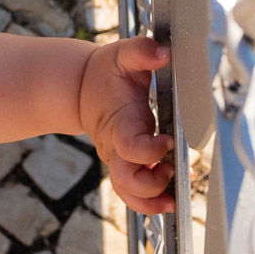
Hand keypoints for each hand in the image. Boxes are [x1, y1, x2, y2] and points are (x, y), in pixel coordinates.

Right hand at [79, 35, 175, 213]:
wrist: (79, 89)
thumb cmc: (104, 73)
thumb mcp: (122, 54)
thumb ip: (142, 51)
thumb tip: (163, 52)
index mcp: (120, 122)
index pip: (130, 146)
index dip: (149, 151)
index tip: (168, 140)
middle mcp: (118, 146)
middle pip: (127, 181)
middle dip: (151, 185)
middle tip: (173, 172)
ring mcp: (120, 159)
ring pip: (128, 193)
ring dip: (151, 203)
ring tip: (175, 200)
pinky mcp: (127, 164)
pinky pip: (134, 192)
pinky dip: (150, 200)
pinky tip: (172, 195)